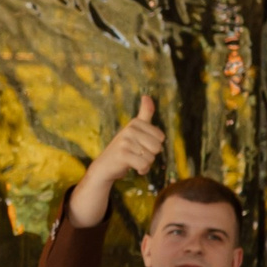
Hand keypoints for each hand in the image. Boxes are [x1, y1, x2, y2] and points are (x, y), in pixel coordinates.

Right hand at [69, 95, 163, 226]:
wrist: (105, 165)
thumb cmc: (124, 147)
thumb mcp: (135, 129)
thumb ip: (144, 113)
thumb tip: (147, 96)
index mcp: (135, 122)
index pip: (161, 137)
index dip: (155, 145)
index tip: (142, 145)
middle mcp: (130, 129)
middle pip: (157, 147)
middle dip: (150, 155)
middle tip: (138, 154)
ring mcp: (125, 142)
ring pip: (151, 157)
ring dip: (146, 163)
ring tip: (135, 160)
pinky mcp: (122, 155)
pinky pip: (143, 165)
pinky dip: (142, 170)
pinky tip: (135, 168)